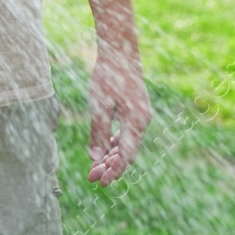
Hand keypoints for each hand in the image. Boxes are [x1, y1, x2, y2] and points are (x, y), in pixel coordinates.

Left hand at [87, 42, 151, 184]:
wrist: (120, 52)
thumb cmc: (109, 76)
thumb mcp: (99, 105)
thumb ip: (98, 132)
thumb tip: (95, 158)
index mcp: (136, 121)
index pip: (126, 156)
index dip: (114, 172)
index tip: (100, 183)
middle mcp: (143, 121)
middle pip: (127, 153)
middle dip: (110, 167)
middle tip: (91, 178)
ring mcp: (141, 116)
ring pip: (127, 144)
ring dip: (111, 157)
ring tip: (94, 168)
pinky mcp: (136, 110)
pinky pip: (127, 134)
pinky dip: (115, 144)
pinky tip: (104, 151)